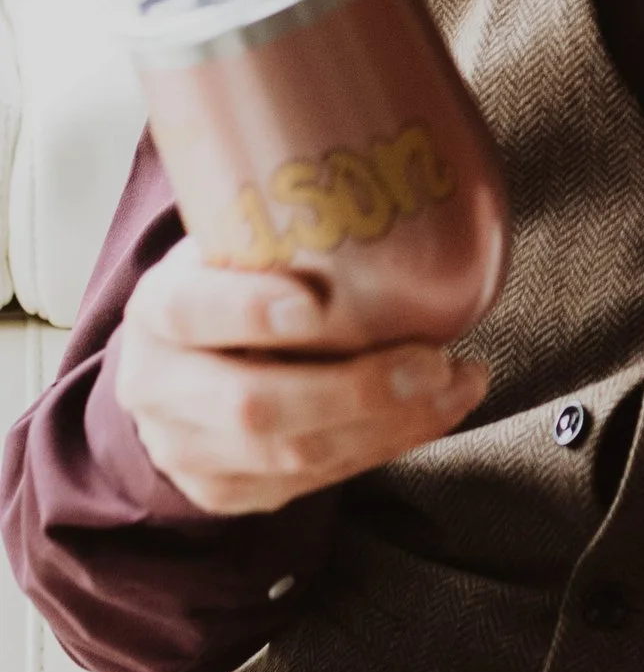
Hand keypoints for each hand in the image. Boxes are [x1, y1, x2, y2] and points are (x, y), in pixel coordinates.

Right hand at [117, 236, 489, 516]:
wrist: (176, 374)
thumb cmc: (229, 290)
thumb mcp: (230, 249)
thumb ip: (280, 232)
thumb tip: (389, 178)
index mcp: (154, 310)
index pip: (188, 312)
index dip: (248, 311)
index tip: (315, 302)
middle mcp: (158, 387)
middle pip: (253, 405)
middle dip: (356, 390)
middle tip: (434, 360)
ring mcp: (188, 451)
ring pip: (294, 456)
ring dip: (393, 422)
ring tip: (460, 382)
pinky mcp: (227, 493)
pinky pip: (316, 482)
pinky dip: (388, 444)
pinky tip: (436, 410)